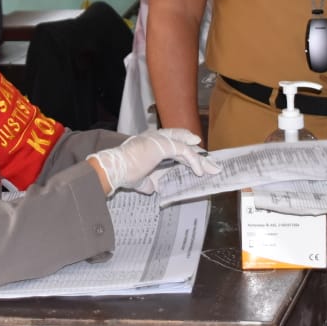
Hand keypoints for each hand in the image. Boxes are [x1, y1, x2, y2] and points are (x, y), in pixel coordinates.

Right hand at [88, 128, 218, 194]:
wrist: (114, 169)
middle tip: (212, 165)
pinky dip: (193, 161)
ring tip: (212, 169)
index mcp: (151, 143)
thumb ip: (151, 181)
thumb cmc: (124, 173)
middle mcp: (156, 137)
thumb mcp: (142, 180)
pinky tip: (199, 171)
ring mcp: (159, 139)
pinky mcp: (162, 144)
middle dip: (200, 155)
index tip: (200, 162)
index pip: (175, 145)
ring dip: (201, 159)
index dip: (189, 152)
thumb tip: (156, 188)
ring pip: (187, 147)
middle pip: (184, 143)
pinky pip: (184, 151)